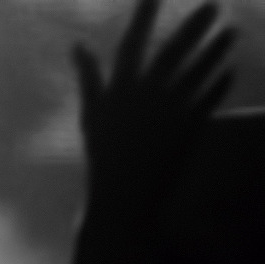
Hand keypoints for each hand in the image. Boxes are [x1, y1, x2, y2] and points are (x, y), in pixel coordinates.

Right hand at [73, 0, 235, 218]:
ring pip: (196, 74)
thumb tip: (77, 45)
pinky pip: (208, 102)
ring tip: (231, 32)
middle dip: (193, 28)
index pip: (132, 46)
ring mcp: (168, 115)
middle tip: (213, 4)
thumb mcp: (91, 115)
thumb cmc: (103, 155)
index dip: (144, 17)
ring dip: (215, 51)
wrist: (122, 198)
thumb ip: (89, 77)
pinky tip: (229, 69)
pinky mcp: (188, 131)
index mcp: (118, 93)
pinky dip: (218, 85)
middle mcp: (143, 100)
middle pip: (172, 54)